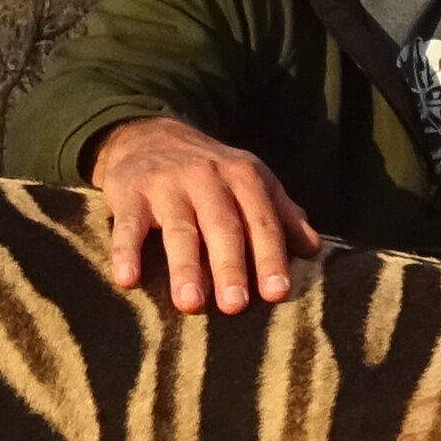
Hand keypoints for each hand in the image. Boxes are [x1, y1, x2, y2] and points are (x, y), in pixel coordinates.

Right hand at [89, 116, 319, 313]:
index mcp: (244, 177)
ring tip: (190, 304)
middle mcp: (206, 178)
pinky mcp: (129, 194)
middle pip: (222, 227)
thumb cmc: (210, 173)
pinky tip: (127, 279)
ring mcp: (166, 185)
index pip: (262, 221)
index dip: (270, 256)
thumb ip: (283, 215)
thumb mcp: (251, 182)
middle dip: (230, 266)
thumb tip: (314, 250)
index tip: (277, 293)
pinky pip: (127, 225)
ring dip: (184, 267)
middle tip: (235, 306)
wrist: (149, 135)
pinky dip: (125, 251)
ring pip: (179, 230)